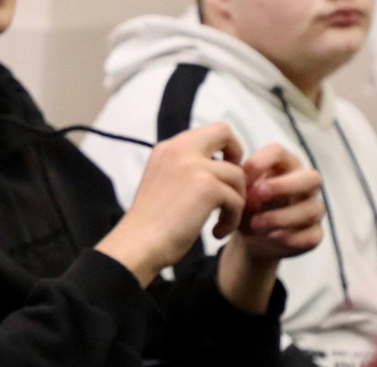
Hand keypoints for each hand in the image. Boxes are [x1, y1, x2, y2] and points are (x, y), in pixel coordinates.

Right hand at [96, 122, 245, 286]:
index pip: (207, 132)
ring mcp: (194, 166)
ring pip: (237, 174)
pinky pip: (237, 199)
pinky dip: (233, 219)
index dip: (222, 148)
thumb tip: (216, 166)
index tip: (220, 174)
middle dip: (237, 157)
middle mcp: (179, 149)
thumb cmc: (150, 223)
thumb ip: (183, 168)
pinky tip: (217, 232)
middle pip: (224, 132)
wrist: (139, 244)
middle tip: (232, 184)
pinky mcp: (208, 188)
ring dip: (236, 200)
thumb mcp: (161, 181)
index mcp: (166, 148)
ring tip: (221, 221)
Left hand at [238, 143, 323, 260]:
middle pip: (311, 177)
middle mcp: (305, 184)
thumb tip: (239, 184)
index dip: (259, 162)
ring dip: (280, 217)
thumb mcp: (240, 192)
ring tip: (255, 224)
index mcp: (284, 166)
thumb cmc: (247, 205)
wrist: (251, 236)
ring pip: (311, 209)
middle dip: (283, 186)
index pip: (278, 152)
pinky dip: (290, 237)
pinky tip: (271, 237)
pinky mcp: (314, 234)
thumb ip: (240, 184)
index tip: (241, 178)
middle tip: (257, 194)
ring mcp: (313, 209)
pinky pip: (312, 236)